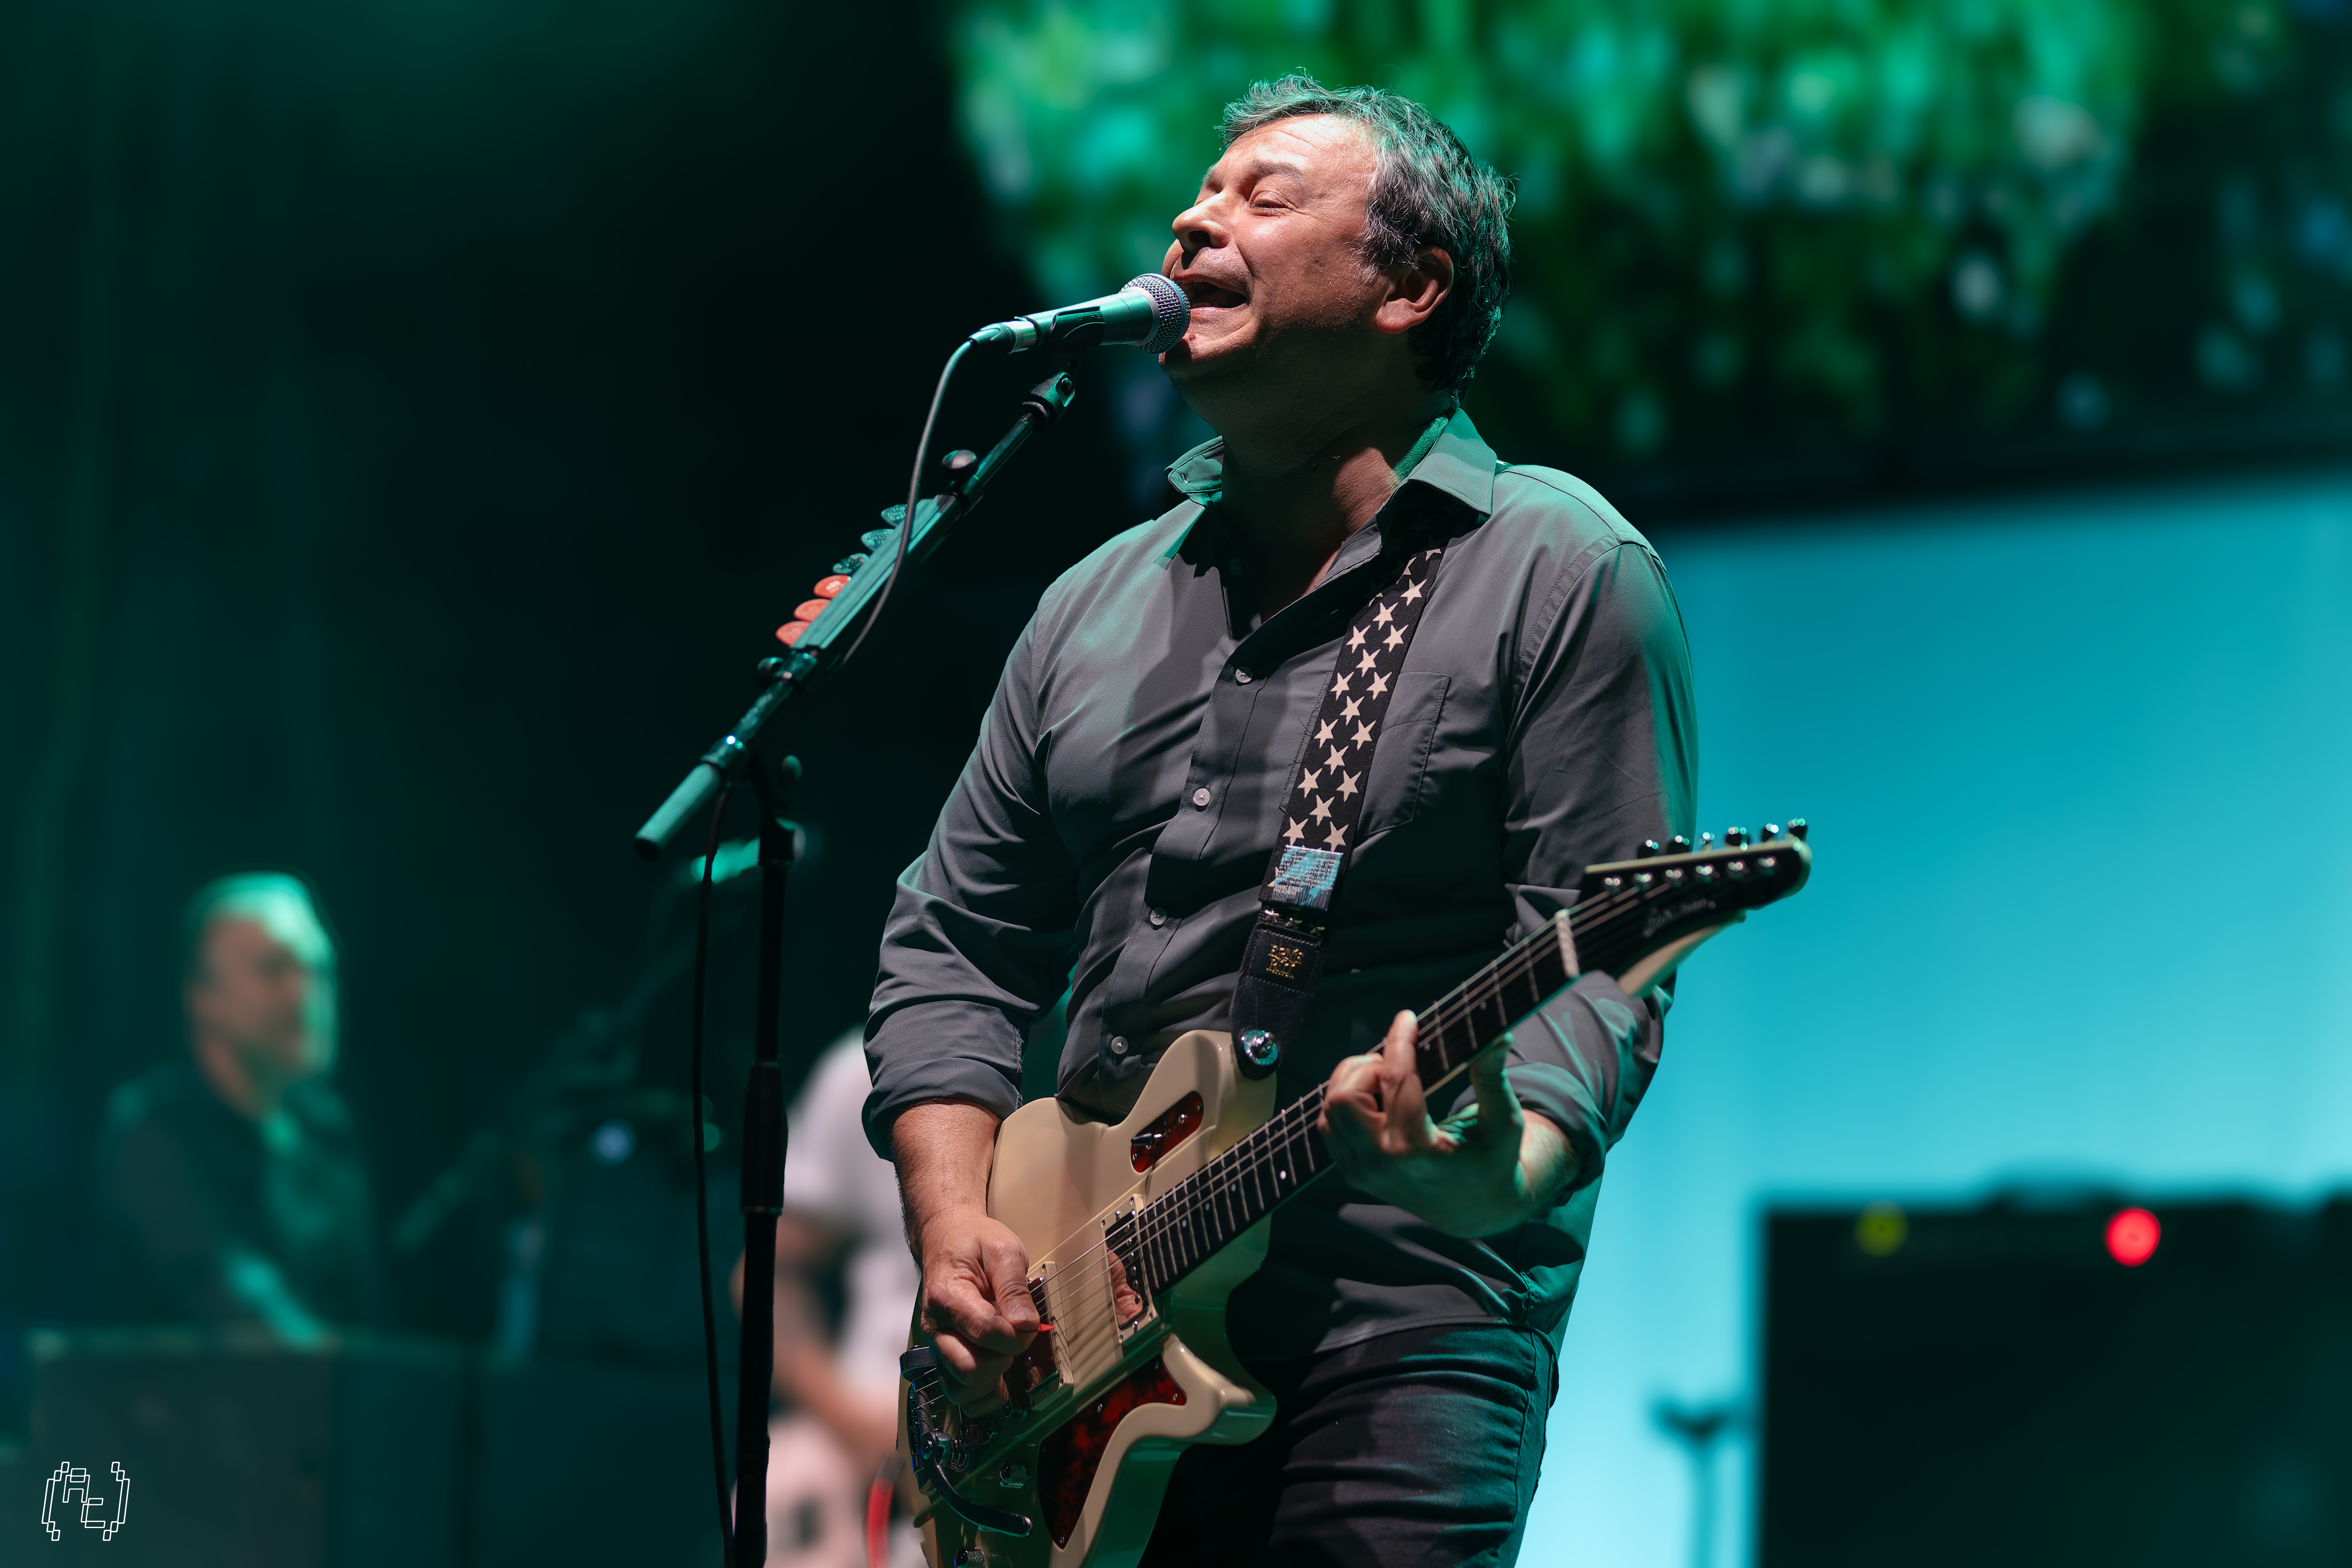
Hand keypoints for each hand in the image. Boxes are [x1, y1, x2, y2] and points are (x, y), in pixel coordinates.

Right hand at [913, 1203, 1039, 1411]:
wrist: (947, 1239)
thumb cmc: (975, 1243)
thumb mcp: (1003, 1250)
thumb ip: (1015, 1288)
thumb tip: (1026, 1326)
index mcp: (947, 1295)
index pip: (985, 1332)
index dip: (1016, 1335)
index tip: (1030, 1323)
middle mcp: (935, 1326)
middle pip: (970, 1369)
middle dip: (1003, 1359)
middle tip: (1014, 1337)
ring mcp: (936, 1345)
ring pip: (960, 1389)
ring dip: (991, 1380)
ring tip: (1003, 1353)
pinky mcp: (943, 1357)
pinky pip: (958, 1393)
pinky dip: (981, 1394)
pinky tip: (999, 1379)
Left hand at [1318, 1010, 1572, 1238]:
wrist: (1474, 1210)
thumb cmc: (1492, 1162)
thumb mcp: (1504, 1123)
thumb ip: (1493, 1079)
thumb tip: (1499, 1035)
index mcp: (1417, 1150)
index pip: (1395, 1081)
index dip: (1400, 1042)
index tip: (1408, 1018)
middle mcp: (1381, 1164)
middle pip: (1344, 1097)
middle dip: (1367, 1067)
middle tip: (1395, 1062)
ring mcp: (1361, 1172)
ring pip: (1330, 1110)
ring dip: (1353, 1083)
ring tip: (1387, 1079)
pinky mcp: (1352, 1173)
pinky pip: (1330, 1126)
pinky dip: (1346, 1103)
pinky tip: (1376, 1098)